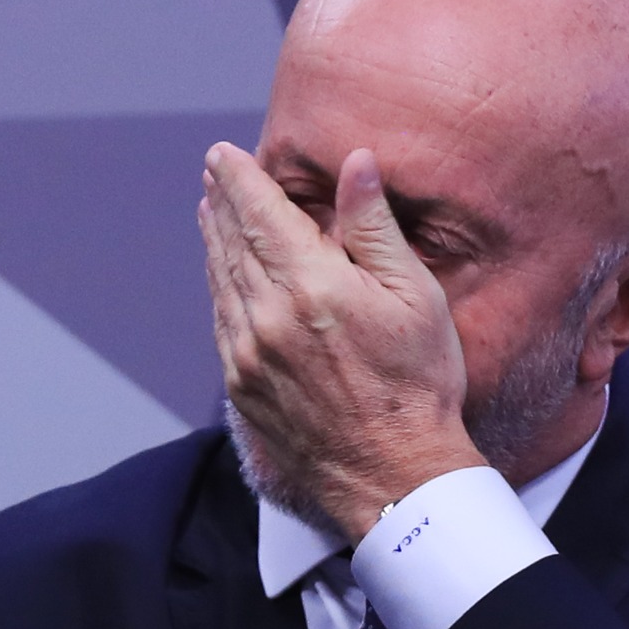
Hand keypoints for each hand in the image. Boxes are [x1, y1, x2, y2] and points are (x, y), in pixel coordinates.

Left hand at [198, 142, 485, 539]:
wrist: (394, 474)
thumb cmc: (417, 384)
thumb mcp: (415, 296)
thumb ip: (375, 227)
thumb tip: (355, 164)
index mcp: (311, 285)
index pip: (261, 213)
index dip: (240, 178)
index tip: (223, 154)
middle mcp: (268, 315)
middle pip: (233, 242)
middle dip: (223, 202)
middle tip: (214, 173)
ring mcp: (248, 354)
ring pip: (221, 280)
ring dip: (214, 241)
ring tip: (211, 213)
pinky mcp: (242, 386)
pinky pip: (221, 321)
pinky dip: (218, 287)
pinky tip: (223, 275)